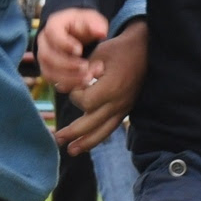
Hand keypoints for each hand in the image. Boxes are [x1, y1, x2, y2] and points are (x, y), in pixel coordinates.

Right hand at [36, 7, 109, 92]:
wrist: (75, 34)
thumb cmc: (82, 25)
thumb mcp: (91, 20)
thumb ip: (96, 24)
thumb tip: (101, 32)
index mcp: (54, 24)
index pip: (53, 33)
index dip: (65, 43)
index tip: (79, 50)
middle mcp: (44, 41)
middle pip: (47, 55)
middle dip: (67, 64)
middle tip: (85, 67)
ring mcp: (44, 57)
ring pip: (48, 71)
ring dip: (68, 78)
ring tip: (87, 78)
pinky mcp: (47, 70)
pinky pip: (52, 80)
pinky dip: (68, 84)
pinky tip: (83, 82)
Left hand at [57, 21, 147, 153]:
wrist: (144, 50)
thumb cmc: (119, 50)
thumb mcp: (98, 55)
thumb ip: (80, 73)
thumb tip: (59, 87)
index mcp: (112, 87)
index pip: (86, 103)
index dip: (75, 96)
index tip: (72, 86)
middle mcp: (118, 102)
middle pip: (92, 123)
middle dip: (73, 132)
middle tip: (56, 139)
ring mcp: (124, 108)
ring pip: (103, 131)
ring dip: (86, 142)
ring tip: (71, 151)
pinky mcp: (126, 110)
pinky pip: (111, 128)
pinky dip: (98, 136)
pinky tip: (87, 143)